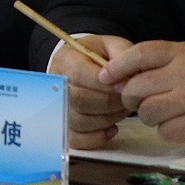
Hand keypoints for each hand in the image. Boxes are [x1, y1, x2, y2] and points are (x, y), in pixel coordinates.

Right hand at [48, 33, 134, 147]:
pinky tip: (112, 127)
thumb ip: (122, 55)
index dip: (106, 85)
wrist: (84, 62)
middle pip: (79, 100)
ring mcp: (58, 106)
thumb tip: (126, 81)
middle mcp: (56, 83)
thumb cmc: (100, 55)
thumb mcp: (112, 45)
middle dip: (110, 103)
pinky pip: (77, 139)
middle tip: (127, 100)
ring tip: (122, 110)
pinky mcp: (65, 125)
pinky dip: (97, 138)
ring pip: (80, 121)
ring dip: (108, 119)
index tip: (126, 86)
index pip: (79, 75)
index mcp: (66, 59)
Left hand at [101, 41, 184, 144]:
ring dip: (147, 114)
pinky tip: (177, 123)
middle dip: (129, 96)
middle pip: (137, 88)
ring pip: (147, 112)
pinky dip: (166, 130)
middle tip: (134, 98)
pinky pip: (165, 131)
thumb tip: (126, 74)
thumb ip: (163, 60)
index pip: (140, 54)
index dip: (117, 66)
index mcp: (183, 54)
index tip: (105, 76)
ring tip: (160, 111)